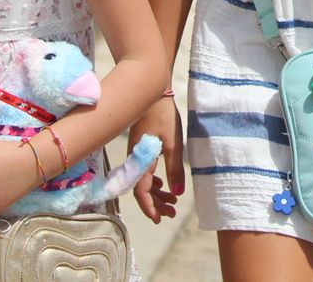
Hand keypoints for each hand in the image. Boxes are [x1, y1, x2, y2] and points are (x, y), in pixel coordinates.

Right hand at [131, 96, 184, 221]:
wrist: (150, 92)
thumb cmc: (163, 116)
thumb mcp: (173, 143)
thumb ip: (175, 168)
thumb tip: (177, 193)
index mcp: (141, 161)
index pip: (141, 192)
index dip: (149, 208)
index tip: (159, 220)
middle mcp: (135, 160)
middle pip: (142, 189)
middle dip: (156, 204)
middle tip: (171, 213)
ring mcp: (136, 154)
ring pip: (143, 180)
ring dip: (156, 193)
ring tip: (172, 201)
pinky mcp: (140, 147)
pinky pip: (144, 171)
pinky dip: (153, 181)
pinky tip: (163, 182)